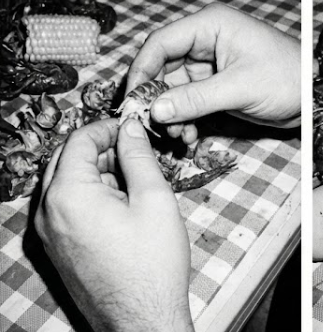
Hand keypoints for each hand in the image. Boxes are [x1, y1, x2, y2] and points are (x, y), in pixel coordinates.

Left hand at [35, 119, 192, 331]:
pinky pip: (65, 207)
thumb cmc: (152, 264)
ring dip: (95, 172)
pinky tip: (121, 207)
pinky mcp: (56, 248)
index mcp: (69, 194)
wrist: (141, 317)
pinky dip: (89, 195)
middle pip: (65, 159)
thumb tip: (131, 129)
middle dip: (99, 149)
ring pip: (65, 183)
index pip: (78, 141)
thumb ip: (139, 157)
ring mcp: (48, 232)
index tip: (134, 129)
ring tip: (135, 182)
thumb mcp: (155, 200)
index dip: (108, 128)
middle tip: (135, 151)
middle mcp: (48, 211)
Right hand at [127, 3, 300, 144]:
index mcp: (210, 25)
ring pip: (174, 89)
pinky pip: (189, 101)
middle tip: (153, 126)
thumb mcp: (239, 88)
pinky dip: (185, 119)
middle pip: (162, 68)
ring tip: (176, 136)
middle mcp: (206, 41)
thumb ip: (195, 99)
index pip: (160, 43)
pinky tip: (188, 137)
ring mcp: (210, 64)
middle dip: (157, 99)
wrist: (314, 98)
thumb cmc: (287, 79)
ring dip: (171, 114)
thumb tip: (155, 109)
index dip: (141, 71)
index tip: (132, 100)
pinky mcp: (216, 86)